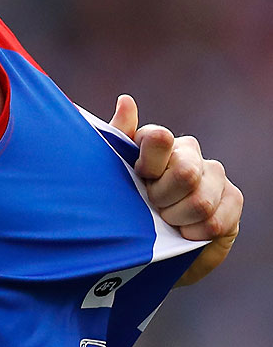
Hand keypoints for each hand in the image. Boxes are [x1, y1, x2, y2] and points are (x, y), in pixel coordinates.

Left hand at [109, 94, 241, 284]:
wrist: (153, 245)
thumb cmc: (127, 203)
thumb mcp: (113, 173)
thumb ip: (117, 137)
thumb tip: (126, 100)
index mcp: (157, 141)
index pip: (159, 139)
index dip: (149, 165)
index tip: (141, 177)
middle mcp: (189, 152)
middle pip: (184, 173)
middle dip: (162, 199)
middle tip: (151, 206)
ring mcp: (215, 175)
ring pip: (200, 201)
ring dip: (177, 219)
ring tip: (166, 221)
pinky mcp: (233, 199)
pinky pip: (217, 221)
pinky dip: (196, 233)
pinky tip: (186, 232)